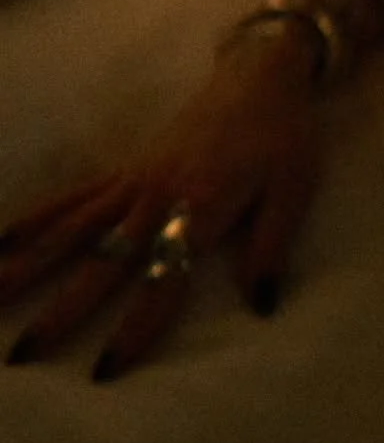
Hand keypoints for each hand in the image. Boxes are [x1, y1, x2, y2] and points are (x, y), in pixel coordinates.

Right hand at [0, 27, 325, 381]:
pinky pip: (74, 197)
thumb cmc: (284, 135)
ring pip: (74, 229)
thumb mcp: (294, 189)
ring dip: (29, 265)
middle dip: (63, 311)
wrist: (261, 74)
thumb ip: (272, 247)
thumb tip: (261, 307)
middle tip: (22, 354)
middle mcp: (158, 198)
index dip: (136, 327)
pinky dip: (36, 218)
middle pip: (103, 262)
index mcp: (202, 209)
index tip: (105, 368)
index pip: (164, 281)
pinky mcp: (126, 168)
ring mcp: (134, 181)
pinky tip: (0, 240)